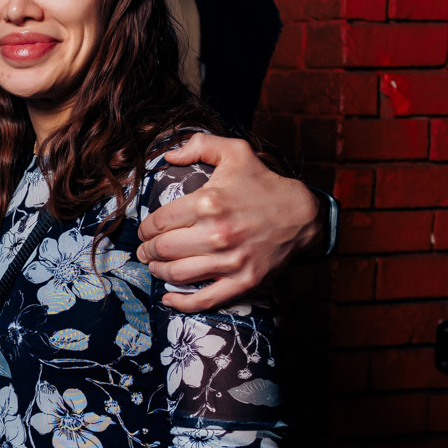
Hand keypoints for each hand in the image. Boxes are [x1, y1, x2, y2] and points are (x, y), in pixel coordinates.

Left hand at [136, 134, 322, 311]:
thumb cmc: (264, 184)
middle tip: (145, 250)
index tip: (145, 230)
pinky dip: (181, 302)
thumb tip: (168, 155)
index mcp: (209, 203)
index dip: (146, 228)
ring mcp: (230, 261)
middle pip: (164, 249)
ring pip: (177, 274)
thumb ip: (200, 145)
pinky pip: (204, 299)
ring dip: (159, 272)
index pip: (160, 221)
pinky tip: (168, 299)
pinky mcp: (243, 281)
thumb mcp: (236, 152)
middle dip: (148, 250)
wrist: (302, 215)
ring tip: (156, 266)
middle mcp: (217, 234)